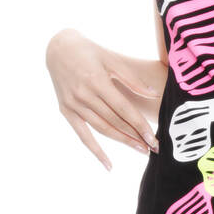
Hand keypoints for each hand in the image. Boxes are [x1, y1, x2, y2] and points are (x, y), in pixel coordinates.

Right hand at [45, 29, 163, 170]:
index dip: (140, 125)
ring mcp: (73, 105)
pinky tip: (108, 164)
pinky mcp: (66, 111)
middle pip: (115, 122)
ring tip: (140, 150)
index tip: (154, 138)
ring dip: (122, 142)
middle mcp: (84, 95)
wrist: (59, 49)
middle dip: (135, 136)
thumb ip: (133, 79)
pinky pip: (83, 135)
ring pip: (102, 129)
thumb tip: (154, 95)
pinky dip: (95, 151)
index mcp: (97, 81)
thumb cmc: (91, 52)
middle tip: (153, 148)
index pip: (124, 109)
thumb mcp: (113, 59)